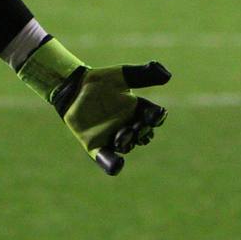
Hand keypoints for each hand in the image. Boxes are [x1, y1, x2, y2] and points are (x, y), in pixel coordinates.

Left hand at [17, 39, 170, 175]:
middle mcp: (128, 126)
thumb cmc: (99, 81)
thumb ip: (143, 75)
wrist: (73, 88)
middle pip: (142, 133)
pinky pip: (106, 158)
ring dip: (127, 141)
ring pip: (126, 145)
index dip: (156, 117)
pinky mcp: (96, 146)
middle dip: (143, 131)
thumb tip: (167, 75)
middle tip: (139, 125)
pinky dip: (112, 163)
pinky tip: (117, 165)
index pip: (152, 116)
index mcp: (137, 110)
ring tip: (123, 135)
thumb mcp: (121, 75)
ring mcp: (113, 137)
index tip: (157, 113)